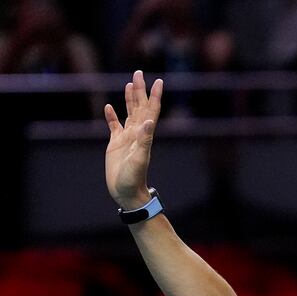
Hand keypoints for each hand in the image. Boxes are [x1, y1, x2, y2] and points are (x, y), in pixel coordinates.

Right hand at [104, 71, 162, 209]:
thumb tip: (149, 121)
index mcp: (144, 135)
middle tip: (139, 72)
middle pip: (139, 107)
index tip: (158, 81)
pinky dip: (111, 116)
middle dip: (140, 90)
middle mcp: (137, 133)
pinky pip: (114, 126)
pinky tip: (108, 107)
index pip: (151, 110)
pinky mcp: (115, 144)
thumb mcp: (140, 158)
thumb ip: (145, 140)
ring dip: (130, 99)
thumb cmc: (134, 178)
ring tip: (129, 84)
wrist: (126, 191)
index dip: (154, 96)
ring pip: (129, 113)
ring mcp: (126, 138)